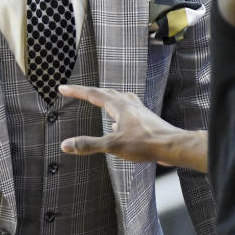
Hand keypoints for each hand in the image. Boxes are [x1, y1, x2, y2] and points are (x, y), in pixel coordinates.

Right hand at [58, 84, 207, 170]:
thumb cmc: (145, 143)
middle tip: (78, 92)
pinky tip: (117, 124)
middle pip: (106, 93)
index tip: (62, 88)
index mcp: (118, 105)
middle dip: (90, 92)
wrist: (172, 146)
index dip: (76, 91)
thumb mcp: (112, 145)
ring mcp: (138, 110)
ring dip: (106, 99)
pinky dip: (117, 112)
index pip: (92, 94)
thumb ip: (88, 144)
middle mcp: (128, 103)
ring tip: (99, 101)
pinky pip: (127, 110)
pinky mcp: (145, 118)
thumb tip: (66, 144)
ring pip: (118, 99)